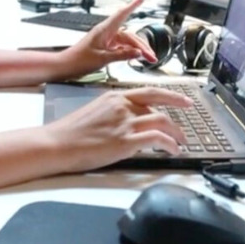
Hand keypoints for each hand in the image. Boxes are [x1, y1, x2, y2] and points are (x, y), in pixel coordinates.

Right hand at [44, 87, 190, 172]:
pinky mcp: (125, 141)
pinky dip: (170, 145)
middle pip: (160, 108)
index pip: (149, 92)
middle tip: (187, 127)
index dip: (171, 96)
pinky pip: (157, 140)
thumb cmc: (70, 132)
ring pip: (162, 122)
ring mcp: (125, 123)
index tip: (183, 100)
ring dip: (176, 134)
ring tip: (180, 143)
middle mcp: (123, 107)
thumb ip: (115, 113)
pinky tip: (173, 151)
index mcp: (115, 98)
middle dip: (178, 117)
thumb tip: (128, 121)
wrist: (58, 143)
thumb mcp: (95, 112)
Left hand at [59, 0, 156, 78]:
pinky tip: (135, 58)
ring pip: (126, 42)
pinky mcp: (104, 47)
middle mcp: (106, 33)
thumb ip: (122, 55)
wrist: (66, 66)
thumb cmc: (78, 60)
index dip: (133, 5)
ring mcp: (105, 40)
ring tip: (148, 59)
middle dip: (142, 45)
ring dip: (137, 50)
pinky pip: (121, 47)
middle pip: (129, 35)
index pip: (122, 14)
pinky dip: (129, 52)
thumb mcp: (103, 58)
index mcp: (104, 30)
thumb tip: (137, 52)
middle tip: (152, 56)